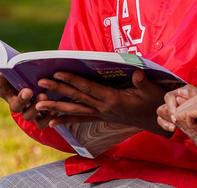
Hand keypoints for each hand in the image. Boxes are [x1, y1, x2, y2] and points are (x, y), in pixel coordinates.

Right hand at [0, 52, 51, 129]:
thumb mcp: (3, 69)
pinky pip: (44, 122)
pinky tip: (55, 111)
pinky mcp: (42, 118)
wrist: (35, 89)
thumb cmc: (17, 77)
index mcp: (7, 92)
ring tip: (43, 96)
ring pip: (30, 116)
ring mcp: (29, 112)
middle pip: (15, 107)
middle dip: (21, 99)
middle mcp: (17, 104)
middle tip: (28, 90)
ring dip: (36, 108)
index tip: (3, 71)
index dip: (2, 81)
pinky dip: (49, 118)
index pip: (1, 88)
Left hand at [34, 70, 167, 135]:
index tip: (57, 73)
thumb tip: (136, 73)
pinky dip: (66, 120)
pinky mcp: (102, 117)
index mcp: (113, 98)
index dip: (73, 80)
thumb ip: (142, 82)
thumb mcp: (151, 90)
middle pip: (76, 98)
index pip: (88, 88)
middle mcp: (103, 108)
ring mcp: (101, 114)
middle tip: (39, 84)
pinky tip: (52, 122)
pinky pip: (81, 119)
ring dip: (56, 107)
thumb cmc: (154, 102)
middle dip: (57, 90)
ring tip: (38, 105)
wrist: (157, 120)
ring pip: (75, 110)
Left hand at [160, 87, 196, 143]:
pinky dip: (191, 127)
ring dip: (187, 127)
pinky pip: (185, 115)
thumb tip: (163, 109)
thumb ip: (180, 114)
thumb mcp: (194, 122)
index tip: (171, 128)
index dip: (166, 111)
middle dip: (179, 122)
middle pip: (173, 104)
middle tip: (194, 131)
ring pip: (178, 111)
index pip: (172, 95)